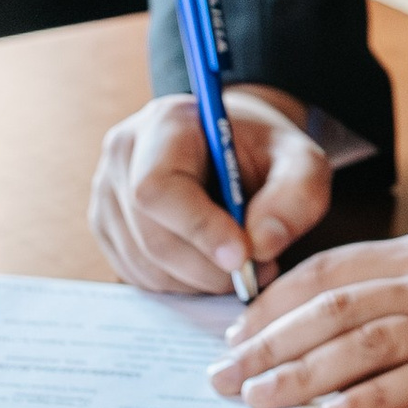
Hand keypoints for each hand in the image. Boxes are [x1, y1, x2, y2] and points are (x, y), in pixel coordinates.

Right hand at [88, 88, 334, 294]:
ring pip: (145, 264)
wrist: (231, 146)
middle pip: (151, 236)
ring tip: (242, 266)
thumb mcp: (300, 160)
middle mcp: (123, 156)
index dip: (198, 229)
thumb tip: (262, 245)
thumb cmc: (264, 150)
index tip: (243, 255)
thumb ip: (296, 195)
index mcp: (165, 124)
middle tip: (257, 271)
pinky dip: (180, 284)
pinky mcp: (107, 228)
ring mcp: (106, 193)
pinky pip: (139, 275)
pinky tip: (211, 265)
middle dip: (209, 268)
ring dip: (199, 282)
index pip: (158, 187)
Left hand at [207, 217, 407, 407]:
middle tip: (220, 377)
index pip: (326, 270)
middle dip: (266, 344)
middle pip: (328, 310)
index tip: (234, 332)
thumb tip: (344, 308)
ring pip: (360, 344)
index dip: (272, 301)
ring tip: (258, 400)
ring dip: (300, 373)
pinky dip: (371, 401)